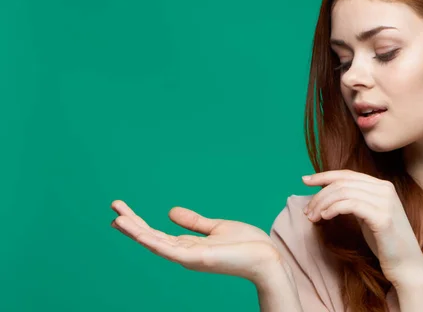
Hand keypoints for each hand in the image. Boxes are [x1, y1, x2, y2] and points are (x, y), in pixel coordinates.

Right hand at [110, 200, 282, 284]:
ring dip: (134, 230)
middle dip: (131, 224)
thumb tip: (170, 211)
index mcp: (189, 245)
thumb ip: (194, 222)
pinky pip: (167, 249)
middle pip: (151, 237)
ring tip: (116, 217)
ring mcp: (188, 257)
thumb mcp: (216, 227)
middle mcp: (184, 253)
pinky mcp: (195, 258)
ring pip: (154, 243)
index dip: (139, 223)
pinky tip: (136, 230)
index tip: (122, 210)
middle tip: (113, 207)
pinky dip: (149, 240)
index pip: (157, 233)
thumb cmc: (247, 245)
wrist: (266, 257)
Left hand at [302, 171, 422, 283]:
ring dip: (322, 204)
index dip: (324, 175)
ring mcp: (385, 202)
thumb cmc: (385, 243)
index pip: (347, 174)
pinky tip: (325, 217)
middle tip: (307, 211)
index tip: (305, 180)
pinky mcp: (382, 217)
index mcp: (382, 186)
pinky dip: (334, 208)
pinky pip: (351, 205)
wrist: (407, 266)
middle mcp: (385, 189)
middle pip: (342, 183)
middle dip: (319, 195)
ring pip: (343, 193)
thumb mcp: (368, 215)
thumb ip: (355, 201)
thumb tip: (328, 193)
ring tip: (312, 217)